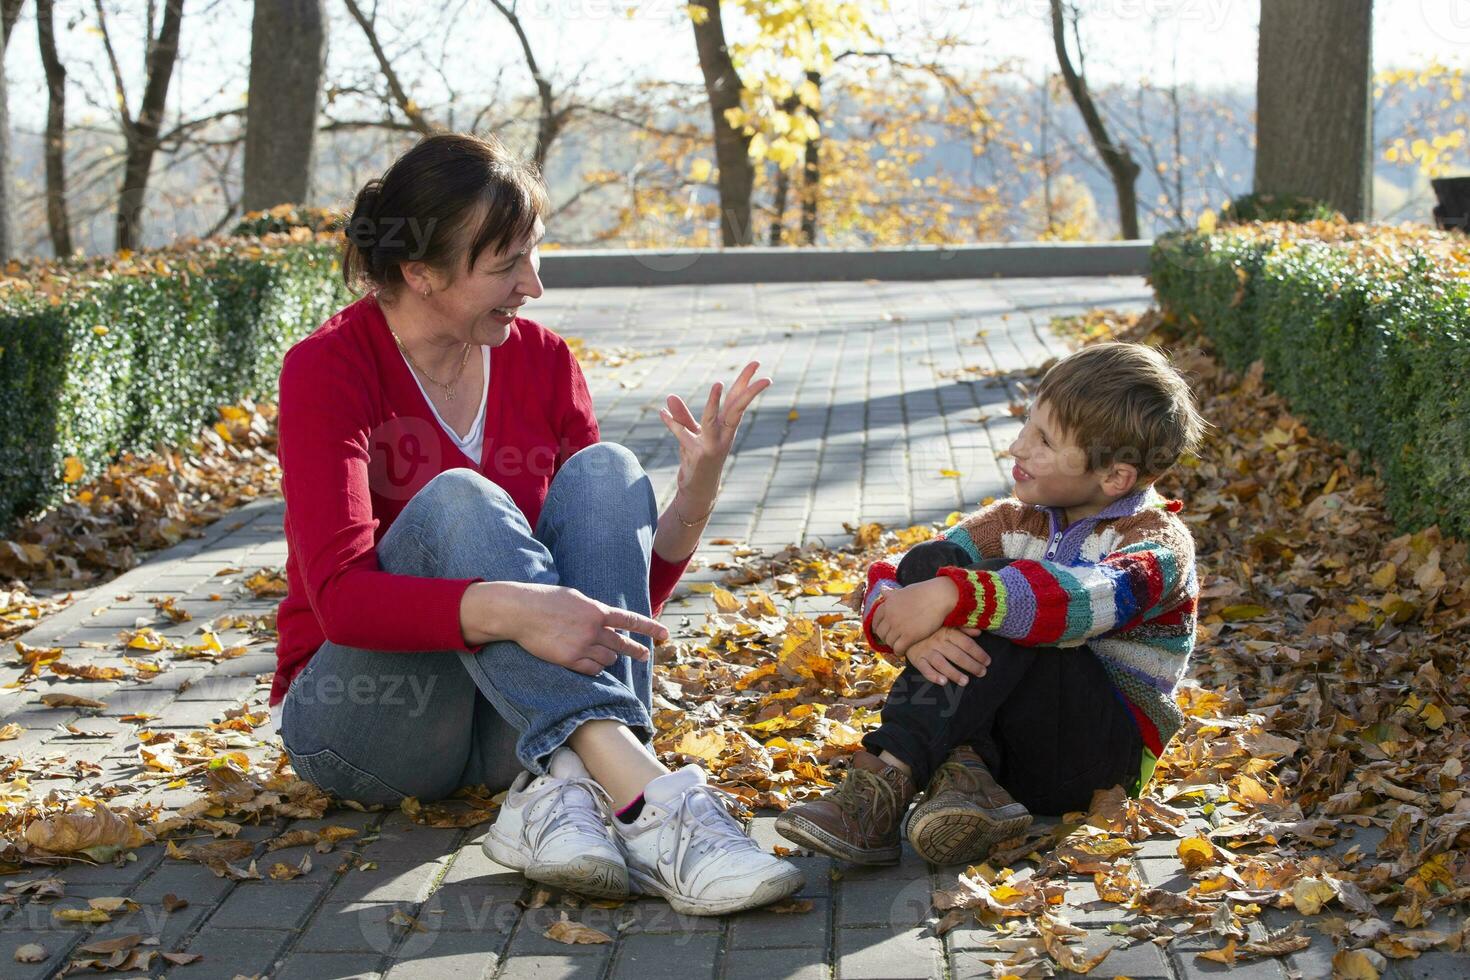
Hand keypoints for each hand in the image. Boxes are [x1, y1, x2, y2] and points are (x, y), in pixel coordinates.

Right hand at [481, 583, 668, 675]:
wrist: (521, 611)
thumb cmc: (545, 600)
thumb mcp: (575, 598)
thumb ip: (593, 610)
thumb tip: (605, 619)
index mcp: (597, 610)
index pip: (630, 620)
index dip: (649, 628)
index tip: (664, 635)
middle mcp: (594, 629)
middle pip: (622, 644)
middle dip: (635, 650)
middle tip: (643, 655)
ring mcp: (583, 645)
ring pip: (608, 659)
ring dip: (608, 658)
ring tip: (602, 654)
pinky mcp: (570, 659)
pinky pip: (592, 670)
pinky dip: (595, 668)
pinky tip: (591, 664)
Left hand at [658, 361, 771, 509]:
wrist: (698, 490)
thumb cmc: (698, 460)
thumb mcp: (689, 434)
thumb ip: (681, 416)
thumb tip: (670, 397)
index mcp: (725, 426)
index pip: (737, 400)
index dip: (746, 382)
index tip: (757, 364)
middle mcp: (723, 433)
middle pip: (737, 407)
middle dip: (747, 389)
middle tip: (760, 371)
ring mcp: (712, 445)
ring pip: (713, 420)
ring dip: (713, 403)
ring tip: (718, 384)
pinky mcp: (699, 455)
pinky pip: (684, 436)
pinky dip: (673, 426)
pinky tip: (662, 414)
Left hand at [871, 577, 959, 656]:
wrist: (939, 597)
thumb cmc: (924, 592)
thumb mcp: (903, 590)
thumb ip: (891, 594)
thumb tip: (882, 590)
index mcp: (887, 604)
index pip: (875, 620)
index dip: (878, 628)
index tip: (883, 631)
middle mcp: (890, 616)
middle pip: (881, 633)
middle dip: (886, 637)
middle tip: (893, 639)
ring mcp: (898, 626)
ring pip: (889, 642)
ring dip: (893, 645)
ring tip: (899, 645)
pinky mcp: (909, 635)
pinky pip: (898, 648)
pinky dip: (899, 651)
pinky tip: (902, 651)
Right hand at [905, 627, 990, 685]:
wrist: (905, 628)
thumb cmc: (930, 628)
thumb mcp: (947, 624)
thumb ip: (963, 628)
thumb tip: (978, 632)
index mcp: (947, 632)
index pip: (966, 644)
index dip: (978, 653)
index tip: (987, 661)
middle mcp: (937, 642)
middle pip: (957, 655)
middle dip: (971, 665)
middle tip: (982, 673)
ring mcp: (926, 651)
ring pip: (942, 664)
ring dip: (954, 673)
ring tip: (965, 681)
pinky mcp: (917, 659)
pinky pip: (924, 669)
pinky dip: (933, 676)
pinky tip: (943, 682)